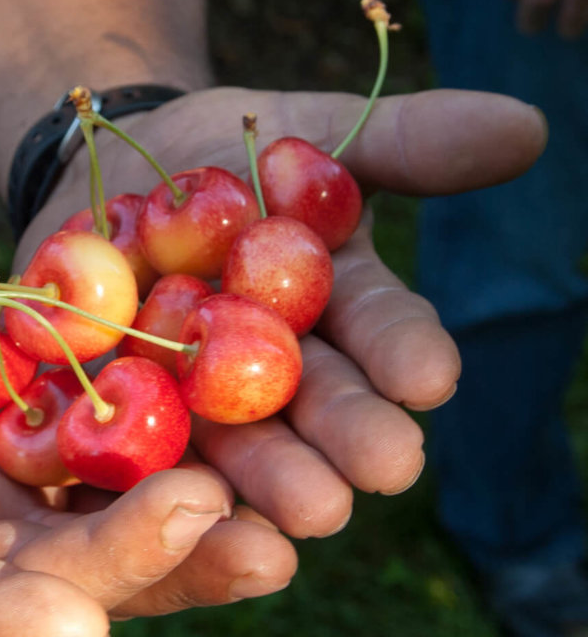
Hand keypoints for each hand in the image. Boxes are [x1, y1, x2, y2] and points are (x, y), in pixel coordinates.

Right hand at [0, 227, 296, 636]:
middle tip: (243, 548)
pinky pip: (113, 440)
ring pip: (104, 520)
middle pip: (52, 571)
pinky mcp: (33, 417)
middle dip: (140, 567)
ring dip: (194, 528)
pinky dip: (178, 442)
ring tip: (286, 523)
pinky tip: (252, 431)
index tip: (74, 625)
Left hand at [27, 86, 546, 533]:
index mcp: (333, 305)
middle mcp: (275, 363)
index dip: (404, 351)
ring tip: (308, 509)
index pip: (380, 329)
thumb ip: (403, 142)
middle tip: (384, 466)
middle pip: (316, 402)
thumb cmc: (222, 152)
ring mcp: (199, 391)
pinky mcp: (123, 402)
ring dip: (272, 475)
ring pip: (239, 440)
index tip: (430, 378)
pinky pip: (136, 441)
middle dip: (349, 432)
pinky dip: (154, 470)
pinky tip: (174, 498)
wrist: (110, 170)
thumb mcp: (306, 133)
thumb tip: (527, 127)